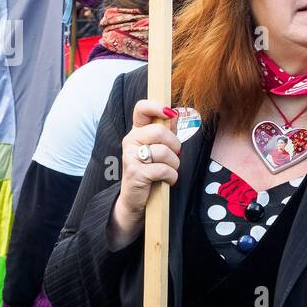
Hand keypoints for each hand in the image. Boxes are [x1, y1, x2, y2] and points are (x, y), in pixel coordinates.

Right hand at [108, 100, 180, 249]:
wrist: (135, 199)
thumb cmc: (150, 171)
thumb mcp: (159, 149)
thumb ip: (166, 131)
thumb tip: (175, 114)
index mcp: (136, 132)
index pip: (141, 108)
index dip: (156, 106)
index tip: (169, 113)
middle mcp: (130, 140)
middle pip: (159, 132)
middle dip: (175, 145)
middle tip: (175, 155)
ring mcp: (130, 156)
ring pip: (164, 152)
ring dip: (174, 164)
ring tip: (169, 170)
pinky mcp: (135, 173)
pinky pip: (163, 169)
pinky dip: (171, 176)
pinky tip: (167, 180)